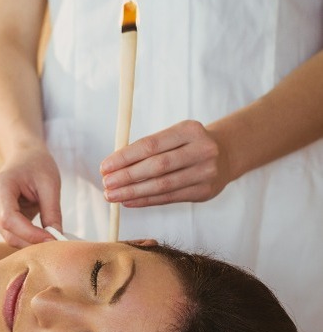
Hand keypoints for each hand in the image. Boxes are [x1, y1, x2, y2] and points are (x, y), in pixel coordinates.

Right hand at [0, 146, 62, 247]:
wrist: (24, 156)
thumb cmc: (37, 165)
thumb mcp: (50, 184)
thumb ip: (52, 212)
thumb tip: (56, 238)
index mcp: (0, 186)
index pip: (9, 219)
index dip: (30, 234)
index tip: (53, 240)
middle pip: (8, 232)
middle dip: (32, 241)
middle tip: (57, 242)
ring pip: (9, 236)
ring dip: (30, 241)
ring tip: (51, 235)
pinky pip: (10, 233)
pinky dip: (27, 237)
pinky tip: (41, 232)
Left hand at [100, 120, 230, 206]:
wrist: (226, 154)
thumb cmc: (187, 144)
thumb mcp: (173, 136)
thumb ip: (147, 148)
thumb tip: (113, 166)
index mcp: (189, 130)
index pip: (150, 145)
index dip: (125, 157)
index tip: (105, 166)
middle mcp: (201, 150)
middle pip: (157, 166)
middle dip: (127, 176)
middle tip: (106, 183)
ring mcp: (206, 172)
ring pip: (162, 185)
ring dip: (133, 192)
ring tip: (112, 195)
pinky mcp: (205, 191)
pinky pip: (169, 198)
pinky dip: (146, 200)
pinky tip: (129, 201)